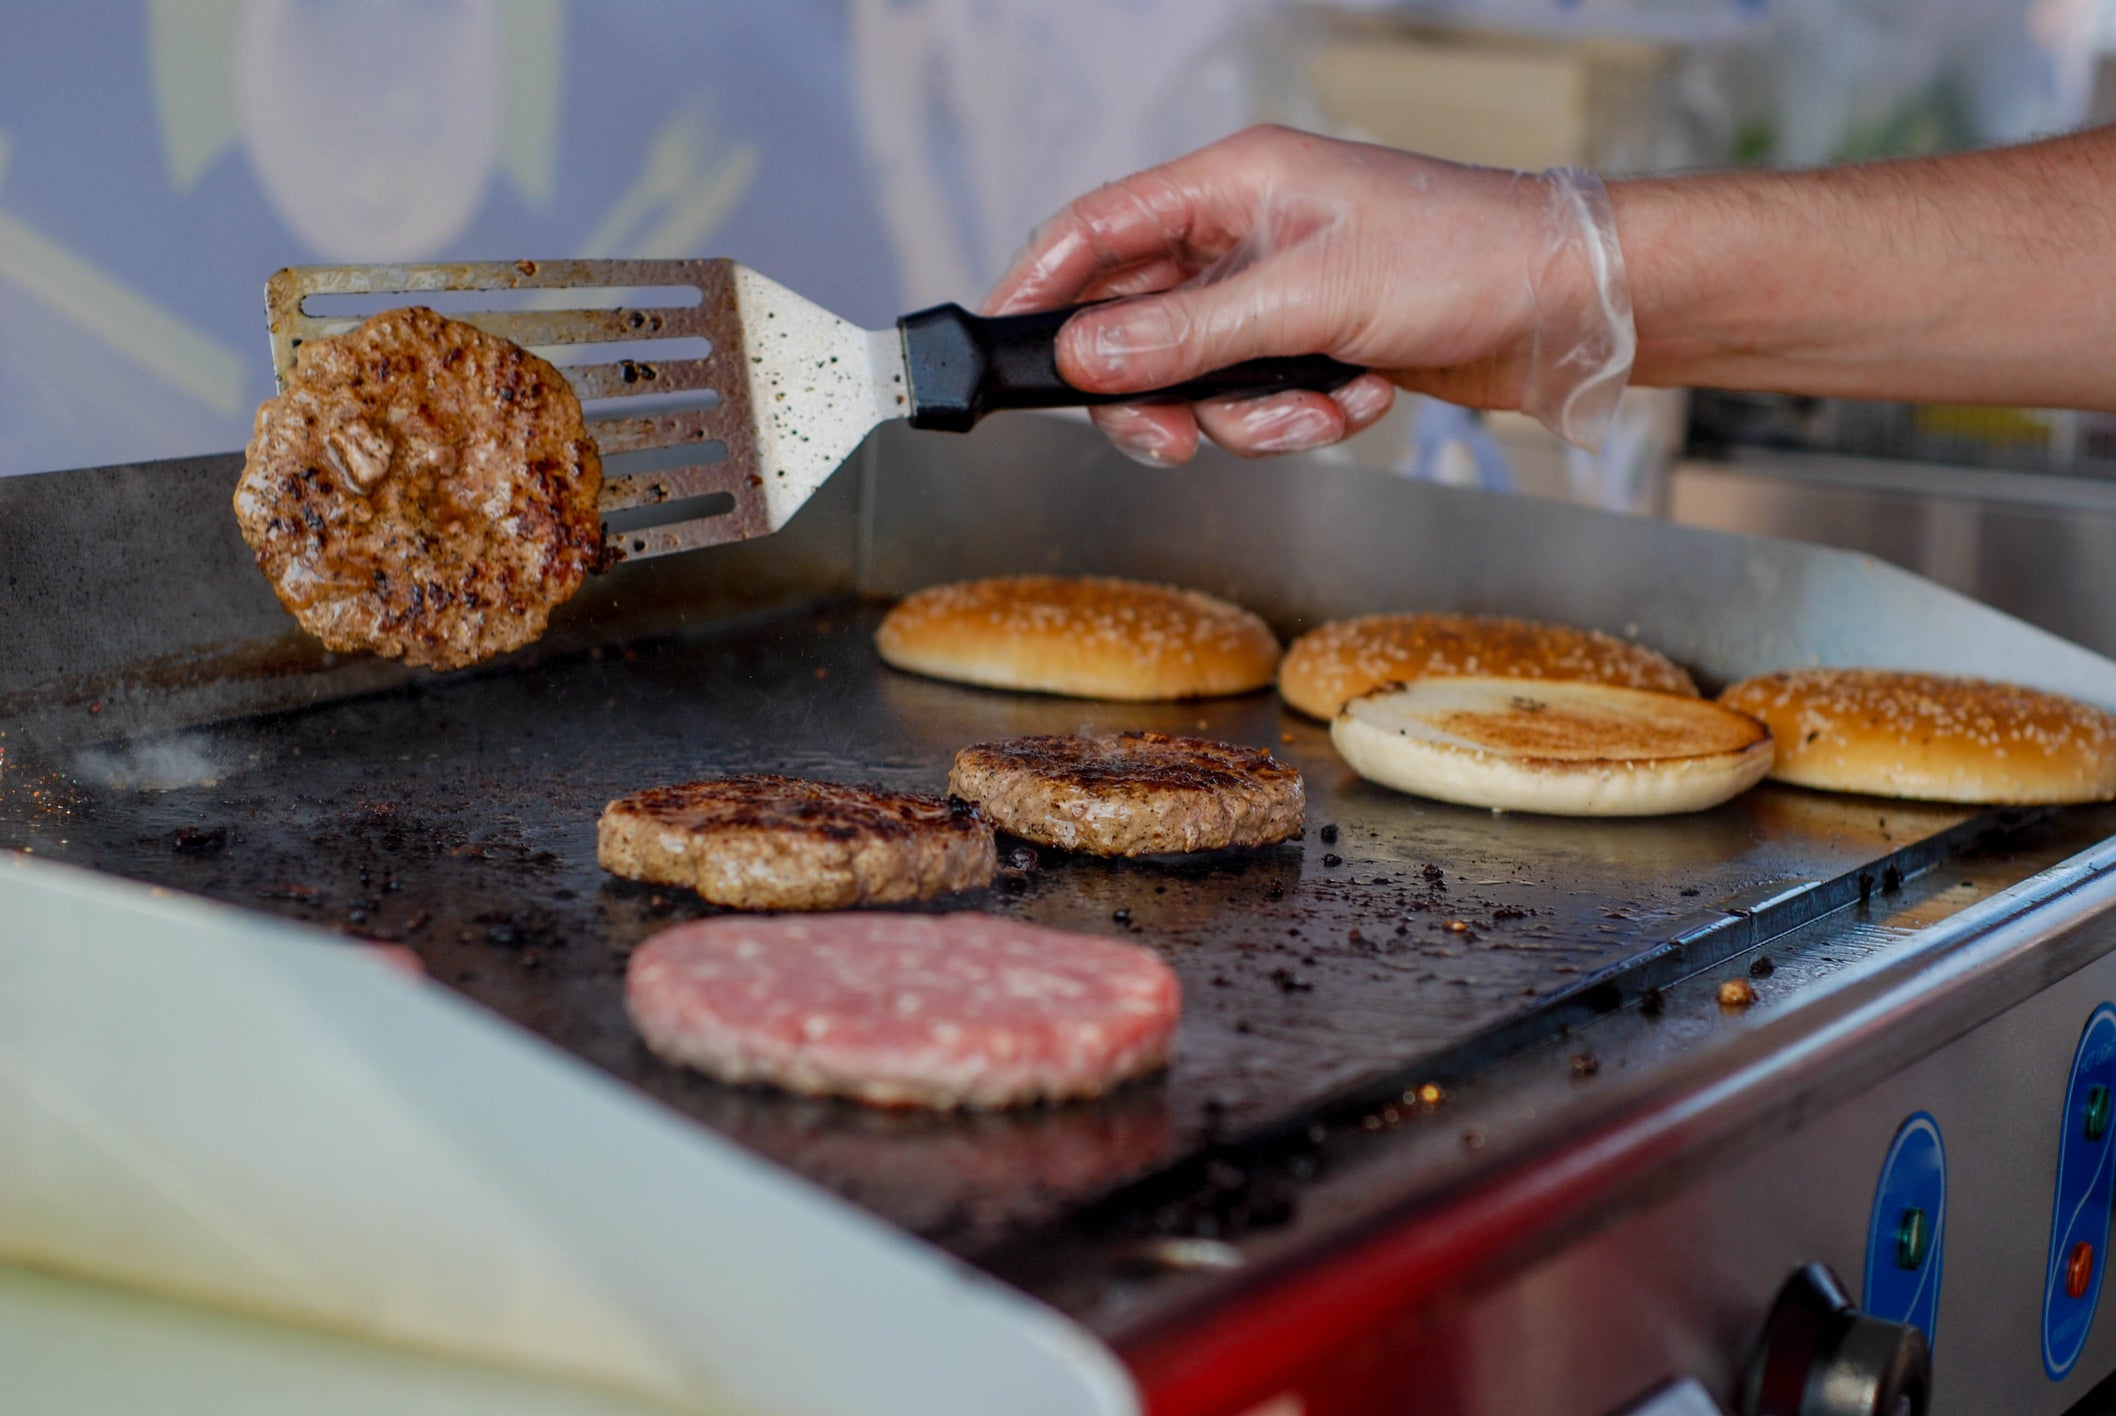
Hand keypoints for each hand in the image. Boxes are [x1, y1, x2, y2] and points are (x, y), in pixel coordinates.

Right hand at [983, 125, 1632, 463]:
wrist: (1565, 307)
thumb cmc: (1462, 258)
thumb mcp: (1310, 298)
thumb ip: (1187, 334)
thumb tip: (1084, 356)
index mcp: (1231, 184)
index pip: (1095, 231)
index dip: (1036, 288)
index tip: (996, 345)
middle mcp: (1242, 236)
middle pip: (1135, 327)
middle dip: (1157, 394)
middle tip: (1172, 440)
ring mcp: (1273, 295)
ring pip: (1198, 382)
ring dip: (1252, 417)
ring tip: (1321, 404)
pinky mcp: (1307, 346)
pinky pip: (1258, 404)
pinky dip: (1303, 418)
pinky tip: (1360, 396)